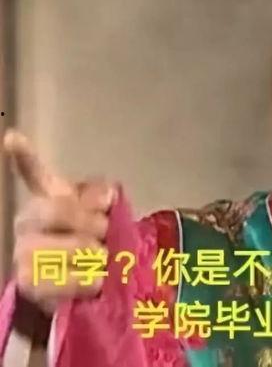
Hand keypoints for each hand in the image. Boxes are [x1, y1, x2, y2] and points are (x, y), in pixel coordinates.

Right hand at [5, 129, 113, 314]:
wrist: (71, 281)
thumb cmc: (86, 240)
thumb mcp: (96, 214)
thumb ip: (100, 197)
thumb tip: (107, 195)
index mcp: (46, 200)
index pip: (35, 174)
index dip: (25, 157)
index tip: (12, 138)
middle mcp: (27, 222)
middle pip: (58, 210)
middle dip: (91, 222)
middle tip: (105, 234)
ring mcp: (22, 252)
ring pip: (67, 247)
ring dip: (95, 256)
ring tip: (100, 261)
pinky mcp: (26, 285)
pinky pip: (63, 281)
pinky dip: (85, 281)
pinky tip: (95, 281)